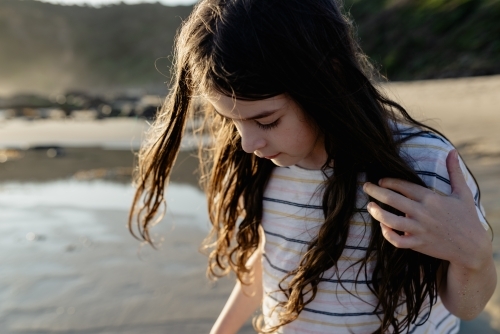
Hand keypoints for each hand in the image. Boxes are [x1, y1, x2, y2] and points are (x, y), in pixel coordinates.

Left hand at [362, 150, 489, 269]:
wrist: (473, 247)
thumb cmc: (467, 218)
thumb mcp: (463, 193)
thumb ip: (454, 172)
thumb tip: (452, 151)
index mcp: (431, 198)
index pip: (404, 186)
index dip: (389, 181)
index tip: (381, 180)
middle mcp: (422, 213)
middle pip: (392, 199)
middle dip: (375, 191)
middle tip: (365, 186)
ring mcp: (419, 229)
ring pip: (390, 220)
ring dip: (377, 212)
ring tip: (369, 206)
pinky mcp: (418, 244)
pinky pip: (397, 240)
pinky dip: (388, 234)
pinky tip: (383, 226)